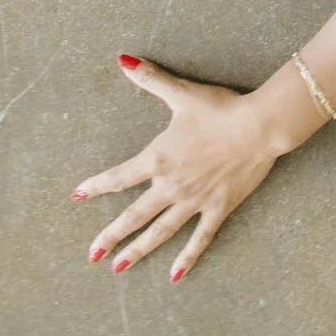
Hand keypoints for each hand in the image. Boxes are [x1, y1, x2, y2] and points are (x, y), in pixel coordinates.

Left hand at [72, 54, 281, 282]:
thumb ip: (150, 79)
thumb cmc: (220, 109)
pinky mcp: (217, 209)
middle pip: (134, 215)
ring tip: (119, 268)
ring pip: (160, 231)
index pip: (119, 177)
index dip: (96, 186)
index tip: (77, 196)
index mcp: (158, 158)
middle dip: (110, 236)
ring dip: (138, 250)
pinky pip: (199, 238)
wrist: (259, 127)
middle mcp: (170, 185)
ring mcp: (193, 201)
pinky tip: (174, 276)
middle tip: (91, 254)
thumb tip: (122, 60)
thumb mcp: (182, 93)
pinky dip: (186, 258)